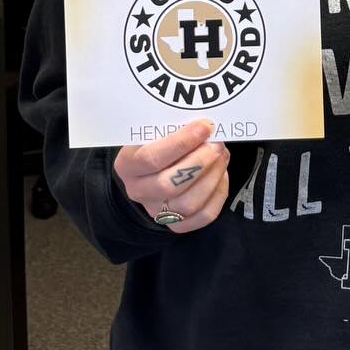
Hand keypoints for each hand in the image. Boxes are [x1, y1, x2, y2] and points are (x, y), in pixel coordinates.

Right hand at [113, 120, 230, 233]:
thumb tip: (204, 125)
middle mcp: (138, 191)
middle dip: (200, 162)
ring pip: (188, 204)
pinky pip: (204, 216)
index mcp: (127, 165)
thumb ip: (173, 128)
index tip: (204, 127)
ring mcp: (157, 211)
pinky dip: (218, 194)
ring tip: (221, 156)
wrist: (153, 167)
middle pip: (169, 185)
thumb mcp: (155, 131)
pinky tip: (220, 174)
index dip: (181, 143)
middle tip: (217, 144)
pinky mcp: (177, 224)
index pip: (151, 158)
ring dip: (212, 177)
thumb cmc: (157, 142)